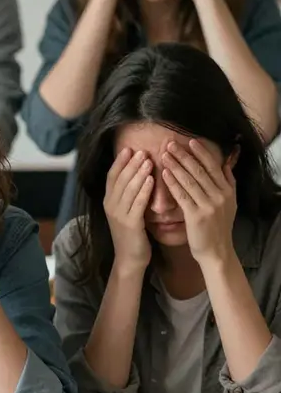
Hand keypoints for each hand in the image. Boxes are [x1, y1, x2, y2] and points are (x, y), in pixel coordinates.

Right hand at [104, 148, 153, 271]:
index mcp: (108, 201)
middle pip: (120, 179)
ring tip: (148, 159)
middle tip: (142, 150)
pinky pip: (137, 203)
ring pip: (128, 189)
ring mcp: (118, 215)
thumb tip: (138, 175)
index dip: (119, 162)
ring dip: (138, 173)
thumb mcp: (127, 212)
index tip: (129, 148)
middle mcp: (110, 206)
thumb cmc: (133, 234)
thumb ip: (130, 195)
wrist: (130, 259)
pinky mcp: (129, 224)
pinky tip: (151, 180)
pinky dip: (144, 190)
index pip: (111, 176)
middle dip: (131, 164)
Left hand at [161, 139, 236, 264]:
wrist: (216, 251)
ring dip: (176, 165)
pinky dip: (173, 183)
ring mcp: (209, 206)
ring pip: (191, 180)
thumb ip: (228, 183)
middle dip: (185, 155)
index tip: (190, 140)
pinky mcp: (196, 216)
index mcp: (228, 191)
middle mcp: (221, 196)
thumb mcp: (229, 203)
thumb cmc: (218, 227)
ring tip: (165, 153)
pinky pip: (183, 195)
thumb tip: (226, 163)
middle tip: (171, 142)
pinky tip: (164, 173)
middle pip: (200, 170)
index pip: (214, 166)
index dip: (202, 152)